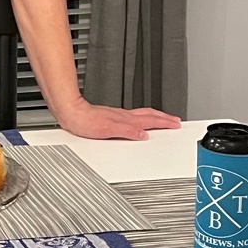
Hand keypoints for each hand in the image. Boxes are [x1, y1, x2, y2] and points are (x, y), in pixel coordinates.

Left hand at [57, 101, 180, 141]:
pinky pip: (133, 117)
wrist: (71, 113)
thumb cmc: (85, 121)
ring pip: (142, 115)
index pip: (150, 119)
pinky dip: (142, 119)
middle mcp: (124, 116)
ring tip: (163, 120)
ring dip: (155, 117)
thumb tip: (143, 135)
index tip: (176, 123)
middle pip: (149, 115)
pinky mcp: (111, 118)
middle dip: (164, 118)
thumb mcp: (108, 130)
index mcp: (126, 119)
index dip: (164, 122)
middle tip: (175, 121)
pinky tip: (139, 123)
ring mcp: (118, 116)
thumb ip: (127, 132)